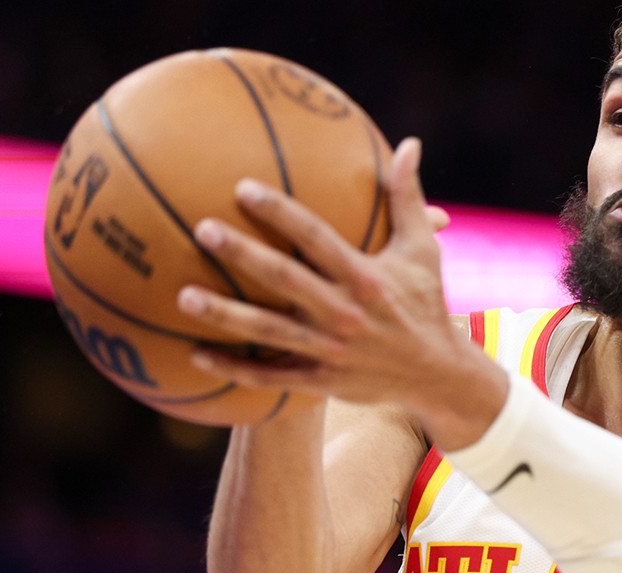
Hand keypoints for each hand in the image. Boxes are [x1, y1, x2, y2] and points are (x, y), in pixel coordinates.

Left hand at [176, 138, 507, 444]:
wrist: (437, 374)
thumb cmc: (425, 301)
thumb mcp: (422, 249)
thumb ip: (408, 198)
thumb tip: (410, 143)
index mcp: (367, 278)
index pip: (317, 239)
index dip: (280, 213)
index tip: (243, 188)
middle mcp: (346, 313)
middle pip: (285, 280)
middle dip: (242, 254)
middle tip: (202, 230)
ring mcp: (332, 351)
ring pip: (269, 332)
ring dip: (225, 315)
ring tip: (183, 296)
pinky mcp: (323, 380)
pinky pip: (272, 377)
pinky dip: (235, 370)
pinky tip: (196, 356)